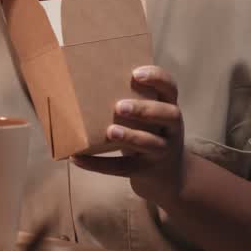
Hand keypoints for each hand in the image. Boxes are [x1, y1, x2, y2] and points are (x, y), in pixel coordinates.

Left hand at [71, 65, 186, 203]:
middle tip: (120, 106)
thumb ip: (132, 102)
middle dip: (144, 109)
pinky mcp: (147, 171)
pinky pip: (124, 168)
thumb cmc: (150, 135)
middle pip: (168, 115)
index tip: (135, 74)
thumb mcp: (149, 118)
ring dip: (130, 136)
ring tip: (110, 131)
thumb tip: (86, 83)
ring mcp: (163, 151)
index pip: (170, 87)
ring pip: (151, 143)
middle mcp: (172, 128)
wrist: (168, 177)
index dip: (157, 78)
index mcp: (169, 107)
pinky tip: (78, 159)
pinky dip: (100, 164)